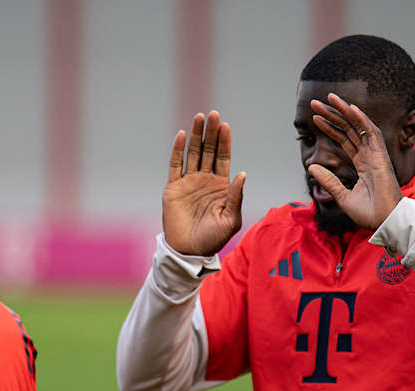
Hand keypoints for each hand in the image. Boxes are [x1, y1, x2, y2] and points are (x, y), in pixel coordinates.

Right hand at [162, 110, 246, 255]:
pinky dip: (177, 150)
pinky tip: (181, 136)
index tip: (225, 126)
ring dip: (195, 136)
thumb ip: (236, 196)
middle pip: (208, 150)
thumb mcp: (231, 219)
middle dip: (210, 133)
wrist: (189, 251)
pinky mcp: (173, 188)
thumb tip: (242, 173)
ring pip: (192, 153)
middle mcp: (205, 180)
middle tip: (213, 114)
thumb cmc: (213, 238)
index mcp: (221, 185)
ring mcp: (188, 182)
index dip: (224, 142)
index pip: (223, 158)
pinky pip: (175, 165)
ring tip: (199, 118)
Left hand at [308, 93, 401, 229]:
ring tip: (329, 98)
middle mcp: (369, 155)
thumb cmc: (369, 213)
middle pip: (349, 129)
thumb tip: (312, 166)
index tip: (315, 118)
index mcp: (362, 164)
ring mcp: (376, 154)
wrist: (384, 222)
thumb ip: (329, 181)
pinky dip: (361, 120)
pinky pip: (371, 133)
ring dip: (344, 111)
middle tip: (315, 103)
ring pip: (358, 126)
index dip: (330, 127)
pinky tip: (350, 108)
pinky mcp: (381, 156)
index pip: (344, 139)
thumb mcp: (342, 196)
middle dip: (332, 114)